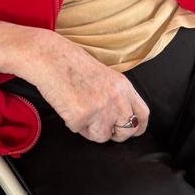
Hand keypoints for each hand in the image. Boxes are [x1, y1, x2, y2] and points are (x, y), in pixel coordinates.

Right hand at [30, 33, 149, 143]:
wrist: (52, 58)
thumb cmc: (74, 65)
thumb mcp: (107, 77)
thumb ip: (118, 96)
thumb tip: (122, 118)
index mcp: (124, 87)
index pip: (142, 114)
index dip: (138, 127)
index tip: (132, 131)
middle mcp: (116, 99)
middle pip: (126, 131)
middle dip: (114, 133)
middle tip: (100, 125)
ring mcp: (100, 109)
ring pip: (103, 136)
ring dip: (91, 130)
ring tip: (80, 111)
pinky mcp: (82, 117)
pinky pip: (81, 132)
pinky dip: (73, 124)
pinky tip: (68, 108)